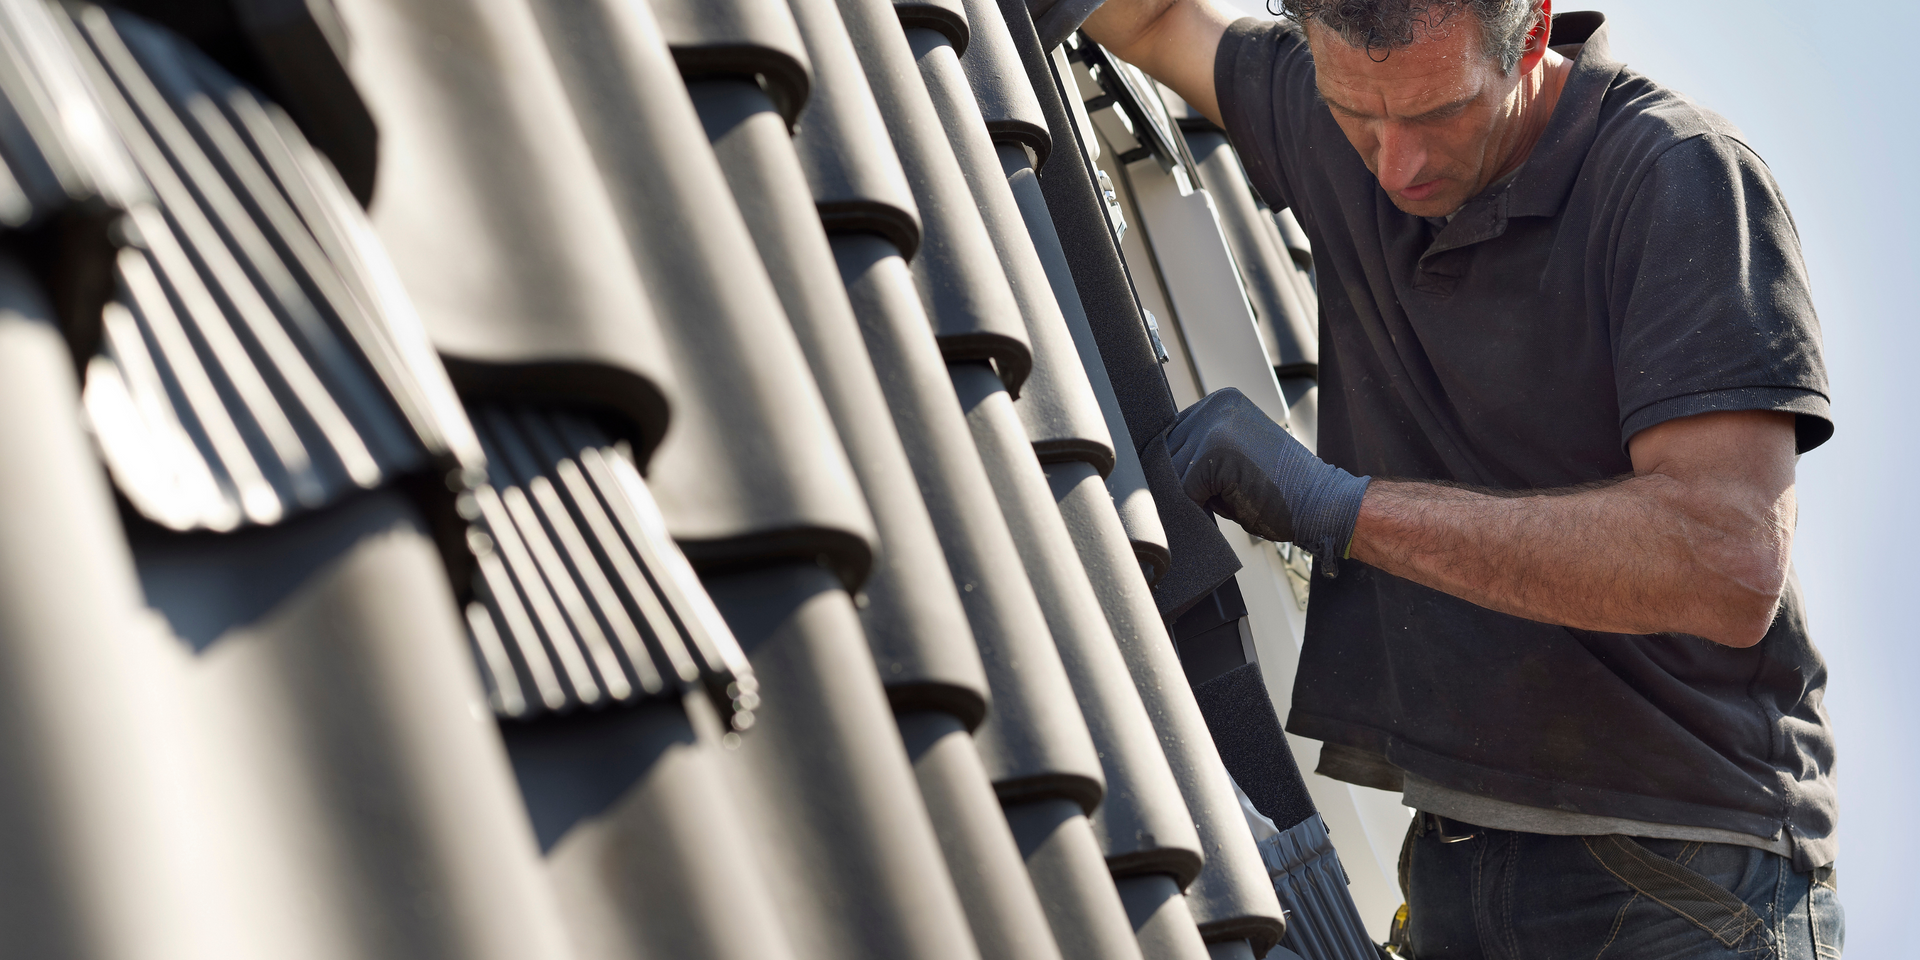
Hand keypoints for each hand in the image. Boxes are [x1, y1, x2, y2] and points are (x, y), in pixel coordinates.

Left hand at [1165, 388, 1369, 565]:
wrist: (1321, 503)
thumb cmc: (1281, 489)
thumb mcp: (1236, 457)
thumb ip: (1202, 452)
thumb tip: (1160, 469)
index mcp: (1222, 401)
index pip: (1174, 436)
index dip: (1181, 468)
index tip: (1195, 487)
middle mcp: (1216, 406)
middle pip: (1167, 450)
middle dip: (1182, 481)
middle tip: (1213, 498)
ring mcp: (1214, 426)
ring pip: (1171, 470)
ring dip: (1189, 494)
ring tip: (1224, 500)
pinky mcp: (1214, 451)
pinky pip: (1183, 488)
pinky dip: (1198, 505)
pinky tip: (1226, 506)